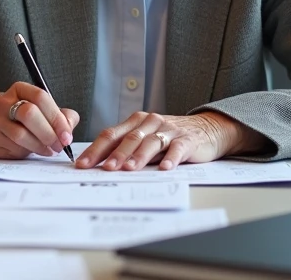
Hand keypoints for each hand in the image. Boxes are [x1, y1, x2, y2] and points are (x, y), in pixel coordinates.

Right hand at [0, 79, 79, 159]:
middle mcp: (3, 102)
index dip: (57, 118)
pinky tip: (31, 151)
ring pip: (20, 135)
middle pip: (29, 114)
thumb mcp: (38, 108)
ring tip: (48, 150)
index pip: (41, 97)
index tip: (67, 135)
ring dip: (39, 146)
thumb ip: (58, 114)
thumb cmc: (19, 115)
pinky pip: (11, 149)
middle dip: (49, 133)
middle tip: (59, 145)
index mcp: (19, 90)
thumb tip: (69, 126)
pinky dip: (26, 153)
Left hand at [76, 110, 266, 170]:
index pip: (111, 135)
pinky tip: (164, 168)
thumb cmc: (170, 137)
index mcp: (136, 122)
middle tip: (104, 169)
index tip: (82, 164)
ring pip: (150, 142)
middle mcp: (150, 123)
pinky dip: (170, 158)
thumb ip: (128, 148)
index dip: (96, 149)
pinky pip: (177, 148)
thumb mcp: (147, 138)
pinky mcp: (187, 139)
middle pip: (128, 138)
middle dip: (115, 154)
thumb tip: (100, 166)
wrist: (207, 128)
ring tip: (129, 169)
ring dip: (138, 157)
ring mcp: (169, 130)